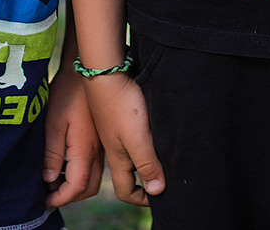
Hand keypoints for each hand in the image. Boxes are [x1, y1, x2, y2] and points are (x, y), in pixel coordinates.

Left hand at [42, 68, 104, 205]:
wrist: (87, 71)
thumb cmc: (67, 93)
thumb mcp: (53, 123)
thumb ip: (53, 154)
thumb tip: (49, 180)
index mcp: (85, 149)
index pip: (77, 186)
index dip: (61, 198)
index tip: (46, 202)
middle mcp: (97, 151)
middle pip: (88, 187)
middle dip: (70, 196)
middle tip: (49, 195)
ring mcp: (101, 145)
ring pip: (93, 178)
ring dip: (76, 186)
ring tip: (54, 181)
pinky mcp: (100, 139)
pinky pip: (94, 165)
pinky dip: (81, 173)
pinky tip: (65, 164)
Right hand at [84, 74, 163, 205]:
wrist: (105, 72)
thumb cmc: (122, 105)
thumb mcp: (137, 139)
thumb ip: (147, 164)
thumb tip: (157, 191)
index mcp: (117, 158)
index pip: (125, 190)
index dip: (141, 198)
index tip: (159, 198)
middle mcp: (114, 147)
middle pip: (127, 175)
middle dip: (143, 183)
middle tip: (163, 179)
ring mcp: (114, 131)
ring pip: (130, 155)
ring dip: (145, 161)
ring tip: (163, 157)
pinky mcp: (117, 116)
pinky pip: (131, 138)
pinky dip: (143, 142)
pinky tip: (154, 132)